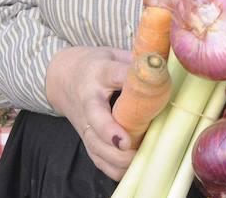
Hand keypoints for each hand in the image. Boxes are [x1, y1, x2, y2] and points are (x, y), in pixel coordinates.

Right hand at [45, 46, 135, 180]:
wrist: (62, 77)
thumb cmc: (94, 66)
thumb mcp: (113, 55)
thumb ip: (136, 62)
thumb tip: (163, 69)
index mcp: (99, 73)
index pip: (111, 74)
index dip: (124, 82)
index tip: (138, 95)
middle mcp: (88, 100)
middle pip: (96, 120)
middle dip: (112, 136)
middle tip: (131, 146)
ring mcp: (85, 122)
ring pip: (95, 145)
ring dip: (116, 157)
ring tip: (137, 158)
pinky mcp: (87, 138)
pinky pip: (97, 158)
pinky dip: (112, 169)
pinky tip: (129, 170)